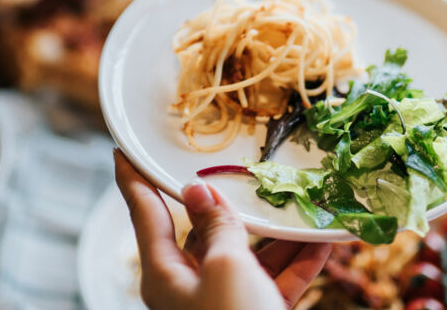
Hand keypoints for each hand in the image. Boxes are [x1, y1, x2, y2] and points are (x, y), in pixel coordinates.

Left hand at [114, 151, 330, 309]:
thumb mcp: (227, 267)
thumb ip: (218, 227)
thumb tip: (198, 193)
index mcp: (164, 274)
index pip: (144, 214)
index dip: (133, 179)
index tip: (122, 151)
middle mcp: (188, 288)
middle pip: (203, 232)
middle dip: (229, 204)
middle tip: (238, 168)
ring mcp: (222, 304)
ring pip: (247, 256)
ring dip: (277, 234)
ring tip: (302, 204)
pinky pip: (275, 281)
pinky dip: (298, 262)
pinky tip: (324, 240)